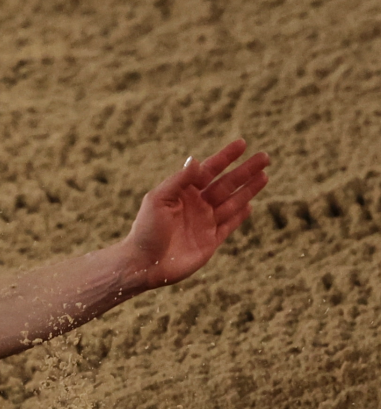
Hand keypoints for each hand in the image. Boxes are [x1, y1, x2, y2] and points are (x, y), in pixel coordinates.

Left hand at [121, 139, 269, 289]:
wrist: (143, 264)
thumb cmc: (145, 229)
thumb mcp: (159, 200)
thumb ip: (179, 180)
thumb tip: (195, 159)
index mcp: (183, 193)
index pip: (208, 170)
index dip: (225, 157)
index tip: (242, 143)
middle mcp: (196, 206)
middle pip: (226, 184)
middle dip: (245, 171)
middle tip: (265, 156)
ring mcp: (204, 223)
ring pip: (232, 202)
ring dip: (248, 189)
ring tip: (264, 175)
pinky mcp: (210, 241)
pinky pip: (229, 225)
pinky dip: (239, 215)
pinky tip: (250, 205)